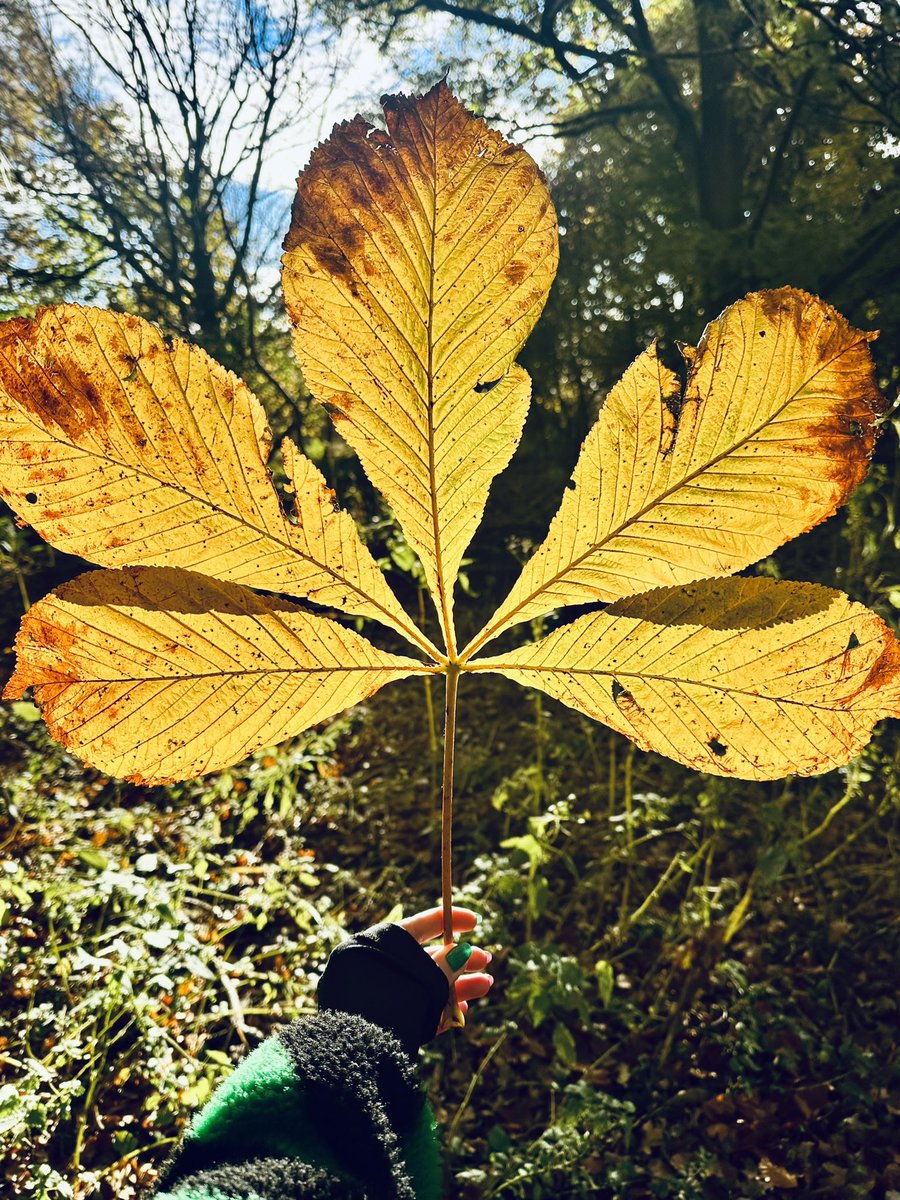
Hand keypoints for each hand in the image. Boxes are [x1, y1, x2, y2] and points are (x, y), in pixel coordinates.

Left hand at [397, 906, 493, 1034]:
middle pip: (430, 958)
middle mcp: (389, 969)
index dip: (450, 921)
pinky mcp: (395, 1023)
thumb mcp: (421, 976)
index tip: (474, 922)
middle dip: (461, 959)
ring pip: (430, 986)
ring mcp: (392, 997)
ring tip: (485, 985)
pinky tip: (463, 1009)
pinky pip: (422, 1010)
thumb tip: (463, 952)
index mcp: (387, 947)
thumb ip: (443, 964)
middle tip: (485, 959)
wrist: (359, 1046)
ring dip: (461, 984)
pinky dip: (443, 1008)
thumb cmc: (387, 1000)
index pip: (422, 926)